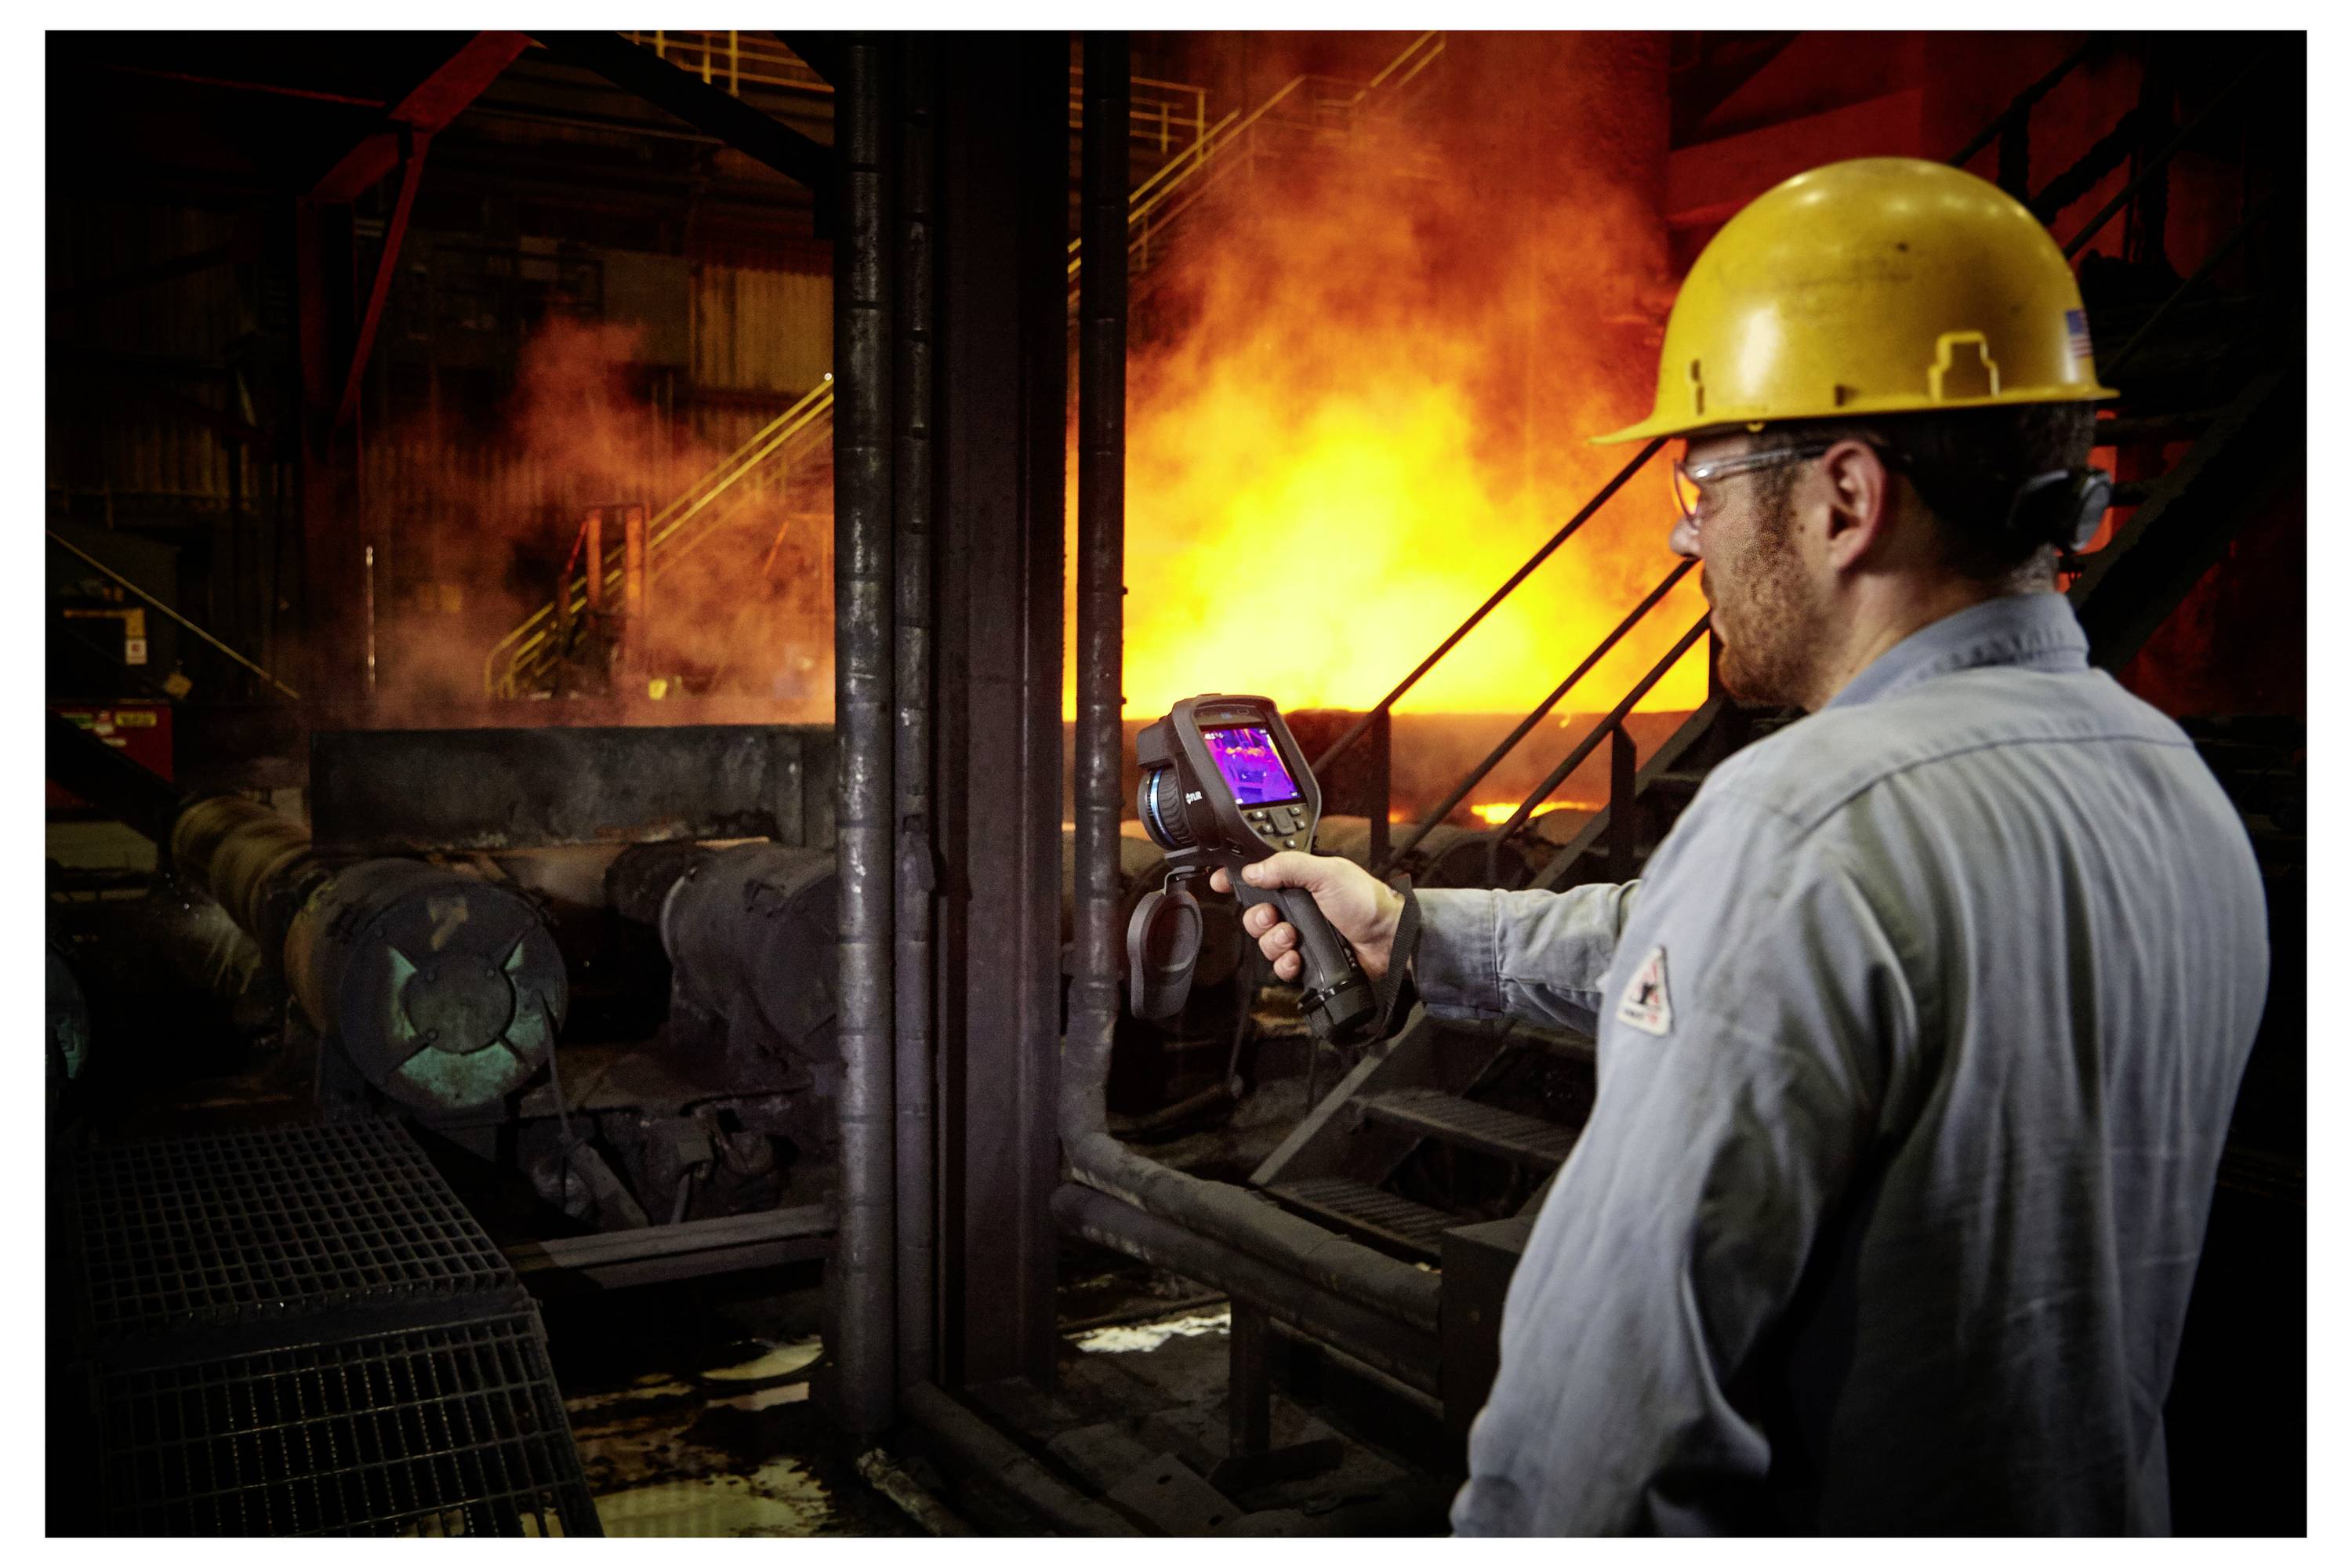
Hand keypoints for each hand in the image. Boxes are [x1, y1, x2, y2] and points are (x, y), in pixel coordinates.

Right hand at [1210, 852, 1405, 982]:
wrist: (1388, 939)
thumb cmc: (1366, 901)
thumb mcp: (1326, 873)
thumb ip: (1287, 866)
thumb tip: (1253, 870)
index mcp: (1299, 881)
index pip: (1259, 878)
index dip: (1236, 880)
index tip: (1221, 882)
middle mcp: (1297, 909)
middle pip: (1255, 915)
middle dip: (1258, 918)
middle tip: (1273, 917)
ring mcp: (1302, 936)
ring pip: (1265, 942)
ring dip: (1273, 942)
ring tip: (1293, 938)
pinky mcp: (1307, 960)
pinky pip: (1280, 966)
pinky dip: (1285, 964)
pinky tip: (1297, 959)